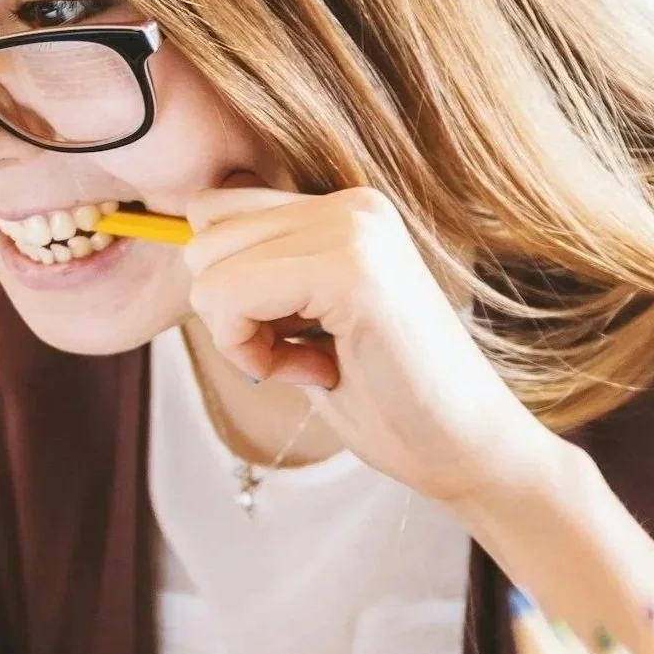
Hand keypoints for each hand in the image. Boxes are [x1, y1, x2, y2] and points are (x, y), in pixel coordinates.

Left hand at [184, 183, 548, 504]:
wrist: (466, 449)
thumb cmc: (388, 400)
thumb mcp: (310, 322)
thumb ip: (265, 277)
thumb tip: (188, 249)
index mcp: (346, 209)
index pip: (217, 211)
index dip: (229, 288)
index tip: (288, 336)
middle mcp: (351, 204)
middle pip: (203, 235)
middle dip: (229, 312)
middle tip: (298, 355)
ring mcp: (354, 230)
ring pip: (208, 268)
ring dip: (240, 335)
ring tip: (312, 362)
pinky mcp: (351, 271)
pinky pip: (231, 296)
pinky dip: (251, 352)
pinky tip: (315, 373)